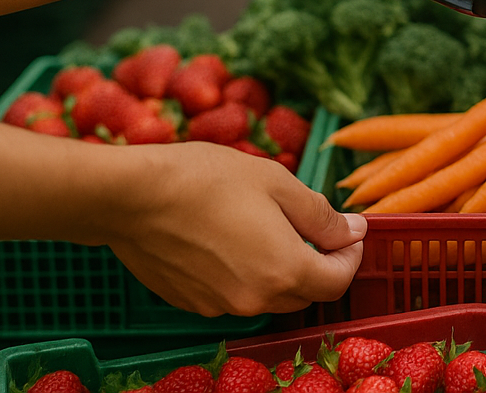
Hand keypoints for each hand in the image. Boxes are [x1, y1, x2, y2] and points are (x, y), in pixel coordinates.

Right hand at [106, 141, 365, 316]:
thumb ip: (322, 215)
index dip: (351, 257)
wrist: (131, 197)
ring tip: (265, 227)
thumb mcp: (277, 183)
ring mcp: (220, 307)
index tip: (349, 231)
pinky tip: (228, 240)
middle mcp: (255, 300)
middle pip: (306, 294)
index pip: (338, 282)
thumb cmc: (207, 179)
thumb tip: (354, 232)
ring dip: (281, 270)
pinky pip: (234, 295)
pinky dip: (245, 275)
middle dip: (319, 265)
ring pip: (269, 296)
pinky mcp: (192, 304)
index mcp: (284, 270)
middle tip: (313, 227)